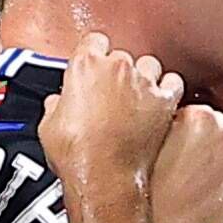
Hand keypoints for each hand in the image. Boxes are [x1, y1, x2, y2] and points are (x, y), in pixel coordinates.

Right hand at [37, 33, 183, 201]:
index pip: (94, 42)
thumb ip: (57, 104)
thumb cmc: (77, 156)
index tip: (95, 65)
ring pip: (149, 64)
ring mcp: (143, 82)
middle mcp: (117, 67)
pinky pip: (173, 83)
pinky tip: (160, 101)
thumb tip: (59, 103)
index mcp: (85, 65)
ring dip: (143, 77)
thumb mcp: (49, 126)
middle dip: (117, 72)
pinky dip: (168, 89)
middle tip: (112, 94)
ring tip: (136, 97)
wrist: (104, 180)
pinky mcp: (165, 101)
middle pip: (121, 55)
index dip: (94, 54)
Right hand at [148, 103, 222, 222]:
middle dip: (213, 142)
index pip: (204, 114)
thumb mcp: (152, 139)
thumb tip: (182, 123)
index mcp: (198, 115)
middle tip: (195, 163)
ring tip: (211, 174)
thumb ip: (174, 123)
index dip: (193, 132)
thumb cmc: (149, 190)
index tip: (184, 145)